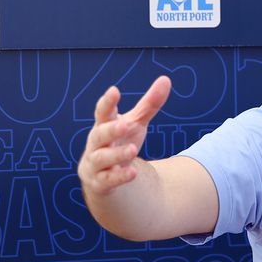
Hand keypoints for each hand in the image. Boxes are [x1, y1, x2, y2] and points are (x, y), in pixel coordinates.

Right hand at [78, 76, 171, 198]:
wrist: (103, 175)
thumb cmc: (120, 141)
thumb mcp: (136, 123)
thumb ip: (149, 104)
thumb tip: (166, 80)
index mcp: (104, 124)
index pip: (103, 112)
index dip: (107, 102)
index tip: (115, 91)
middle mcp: (96, 143)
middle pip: (99, 135)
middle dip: (112, 130)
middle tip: (127, 124)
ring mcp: (95, 163)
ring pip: (102, 158)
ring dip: (117, 154)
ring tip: (133, 150)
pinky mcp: (99, 182)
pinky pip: (107, 180)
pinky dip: (119, 177)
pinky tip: (133, 173)